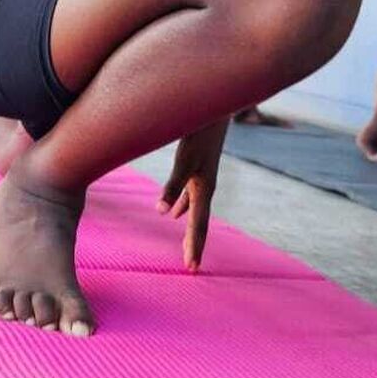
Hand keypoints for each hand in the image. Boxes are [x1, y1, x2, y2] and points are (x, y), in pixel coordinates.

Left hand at [157, 117, 228, 272]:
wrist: (214, 109)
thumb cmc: (199, 133)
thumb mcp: (184, 159)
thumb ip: (173, 185)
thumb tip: (162, 213)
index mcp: (204, 189)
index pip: (198, 225)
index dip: (194, 246)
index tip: (191, 268)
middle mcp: (205, 186)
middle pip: (199, 222)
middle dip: (193, 243)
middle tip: (191, 266)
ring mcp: (202, 177)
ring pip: (195, 210)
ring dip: (189, 228)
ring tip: (185, 246)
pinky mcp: (198, 166)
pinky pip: (190, 196)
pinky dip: (183, 208)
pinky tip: (175, 213)